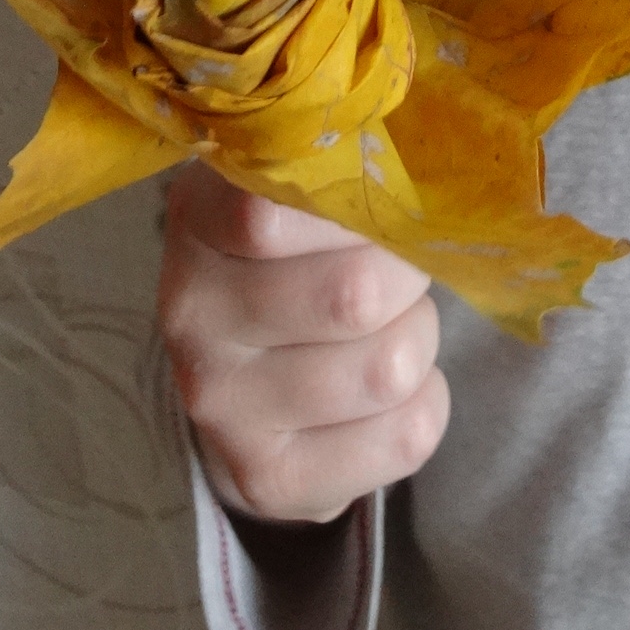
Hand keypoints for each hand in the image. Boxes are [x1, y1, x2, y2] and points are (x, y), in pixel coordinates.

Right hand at [159, 168, 449, 525]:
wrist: (246, 378)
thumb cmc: (300, 254)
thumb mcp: (298, 188)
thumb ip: (346, 164)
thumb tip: (436, 149)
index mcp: (200, 218)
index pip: (278, 211)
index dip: (362, 205)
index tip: (378, 202)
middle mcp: (193, 314)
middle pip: (355, 295)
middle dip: (408, 276)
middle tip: (396, 271)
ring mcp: (222, 406)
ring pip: (390, 366)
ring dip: (418, 339)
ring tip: (389, 328)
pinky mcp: (268, 479)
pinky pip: (406, 435)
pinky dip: (427, 402)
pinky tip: (390, 391)